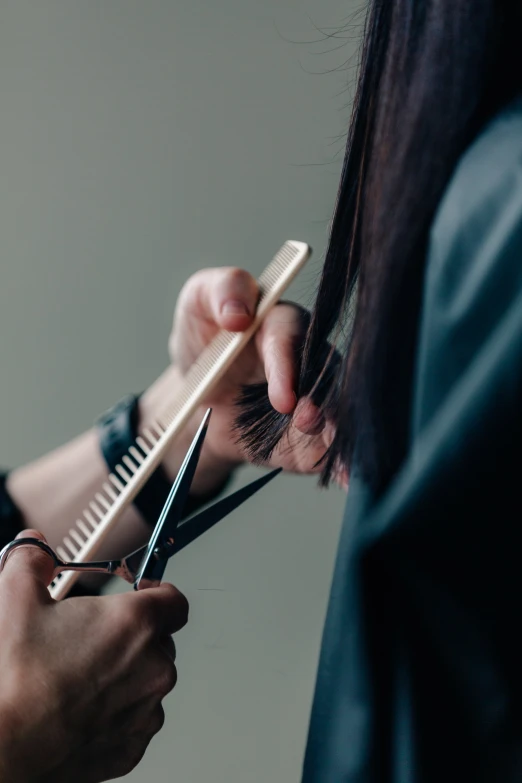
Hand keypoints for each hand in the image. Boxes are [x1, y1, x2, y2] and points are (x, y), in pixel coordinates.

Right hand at [0, 530, 187, 782]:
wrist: (5, 750)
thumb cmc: (16, 682)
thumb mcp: (16, 600)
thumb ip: (31, 562)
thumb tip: (34, 549)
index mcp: (136, 622)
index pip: (174, 599)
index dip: (157, 592)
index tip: (140, 593)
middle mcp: (152, 665)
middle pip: (158, 640)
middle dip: (131, 636)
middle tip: (91, 639)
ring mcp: (146, 708)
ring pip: (147, 681)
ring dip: (125, 675)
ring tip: (80, 677)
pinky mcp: (133, 746)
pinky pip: (135, 720)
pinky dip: (116, 712)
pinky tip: (81, 708)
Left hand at [151, 267, 342, 487]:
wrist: (201, 399)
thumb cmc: (206, 340)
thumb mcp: (197, 303)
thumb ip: (220, 292)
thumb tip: (238, 312)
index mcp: (283, 324)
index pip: (292, 338)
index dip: (288, 366)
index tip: (281, 396)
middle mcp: (309, 360)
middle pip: (327, 375)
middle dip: (322, 400)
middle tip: (306, 422)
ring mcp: (317, 398)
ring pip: (339, 411)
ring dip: (339, 432)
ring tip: (336, 456)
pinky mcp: (316, 433)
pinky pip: (334, 447)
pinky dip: (343, 463)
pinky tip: (348, 478)